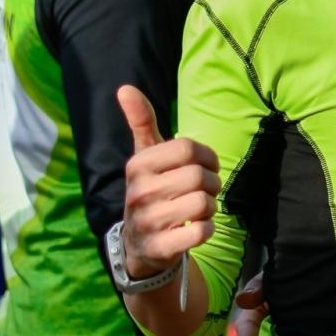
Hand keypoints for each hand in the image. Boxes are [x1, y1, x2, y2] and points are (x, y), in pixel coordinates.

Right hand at [119, 85, 220, 279]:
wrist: (138, 244)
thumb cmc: (151, 189)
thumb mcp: (145, 156)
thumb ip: (141, 122)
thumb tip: (124, 87)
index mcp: (138, 165)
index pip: (189, 148)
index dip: (208, 157)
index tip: (205, 166)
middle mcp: (139, 192)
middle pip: (200, 177)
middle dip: (211, 184)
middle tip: (202, 191)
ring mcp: (148, 221)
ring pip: (204, 204)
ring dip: (210, 207)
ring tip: (197, 210)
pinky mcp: (161, 247)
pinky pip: (202, 232)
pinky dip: (207, 229)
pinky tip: (195, 228)